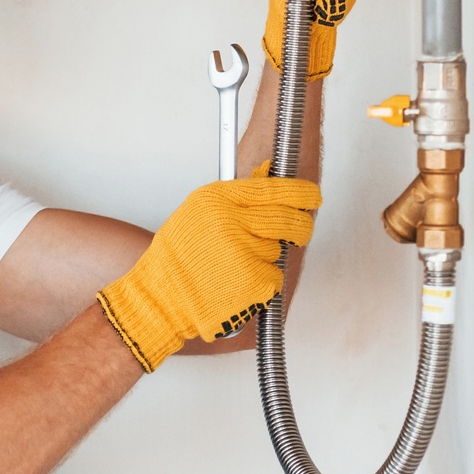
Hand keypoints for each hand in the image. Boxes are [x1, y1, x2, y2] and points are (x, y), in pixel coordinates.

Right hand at [96, 175, 321, 370]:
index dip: (301, 192)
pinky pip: (274, 277)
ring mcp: (245, 253)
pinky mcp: (254, 282)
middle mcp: (231, 222)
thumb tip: (268, 175)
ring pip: (279, 250)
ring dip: (267, 258)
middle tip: (300, 230)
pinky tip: (237, 283)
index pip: (273, 188)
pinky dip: (262, 282)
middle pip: (289, 219)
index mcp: (217, 200)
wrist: (161, 298)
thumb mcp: (198, 213)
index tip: (312, 195)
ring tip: (235, 265)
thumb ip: (234, 195)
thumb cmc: (177, 259)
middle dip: (301, 225)